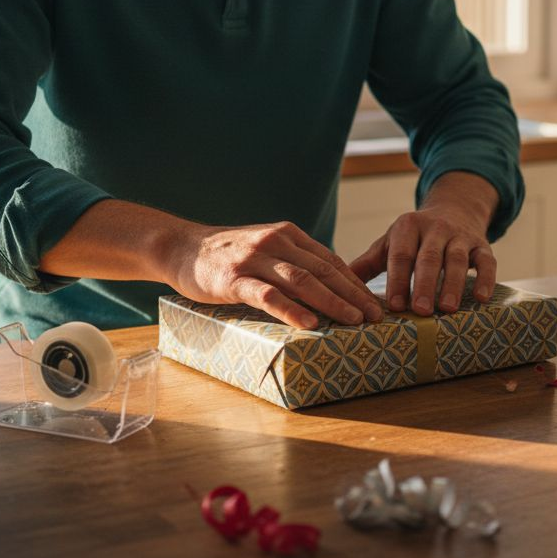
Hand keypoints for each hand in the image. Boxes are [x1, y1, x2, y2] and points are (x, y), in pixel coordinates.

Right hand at [169, 221, 383, 329]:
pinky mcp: (234, 279)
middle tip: (376, 317)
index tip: (376, 303)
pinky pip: (268, 295)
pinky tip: (309, 323)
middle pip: (324, 270)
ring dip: (332, 302)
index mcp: (289, 234)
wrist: (179, 246)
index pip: (331, 260)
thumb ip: (293, 262)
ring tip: (354, 321)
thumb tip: (328, 288)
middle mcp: (276, 242)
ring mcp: (255, 260)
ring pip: (303, 280)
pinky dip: (291, 309)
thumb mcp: (265, 249)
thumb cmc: (226, 255)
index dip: (356, 283)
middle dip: (354, 295)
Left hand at [349, 172, 498, 314]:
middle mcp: (435, 228)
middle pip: (429, 257)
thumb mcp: (390, 243)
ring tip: (448, 309)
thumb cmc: (414, 237)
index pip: (401, 254)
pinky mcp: (482, 245)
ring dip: (453, 284)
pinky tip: (484, 299)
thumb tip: (335, 284)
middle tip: (420, 311)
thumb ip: (367, 263)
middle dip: (424, 284)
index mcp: (407, 227)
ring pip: (458, 259)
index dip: (397, 279)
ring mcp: (461, 236)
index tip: (393, 305)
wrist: (454, 210)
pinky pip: (487, 261)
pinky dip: (487, 279)